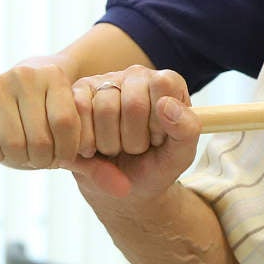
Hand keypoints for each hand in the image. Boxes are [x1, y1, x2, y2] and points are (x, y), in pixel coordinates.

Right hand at [0, 55, 80, 169]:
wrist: (9, 91)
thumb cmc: (44, 109)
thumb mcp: (66, 114)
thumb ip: (78, 133)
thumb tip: (91, 158)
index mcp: (53, 75)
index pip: (65, 122)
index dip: (67, 149)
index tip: (66, 158)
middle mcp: (24, 75)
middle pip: (40, 138)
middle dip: (43, 159)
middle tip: (42, 160)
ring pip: (14, 143)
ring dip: (20, 159)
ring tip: (25, 157)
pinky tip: (2, 152)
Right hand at [65, 66, 199, 202]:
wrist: (121, 187)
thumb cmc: (154, 165)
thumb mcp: (180, 155)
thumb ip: (187, 129)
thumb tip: (166, 104)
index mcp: (167, 83)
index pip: (162, 85)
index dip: (158, 121)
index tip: (158, 138)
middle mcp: (136, 76)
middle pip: (133, 103)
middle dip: (134, 140)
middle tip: (135, 148)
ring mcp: (104, 83)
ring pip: (104, 109)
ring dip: (110, 143)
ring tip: (116, 148)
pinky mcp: (76, 95)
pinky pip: (76, 112)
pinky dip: (86, 142)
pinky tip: (94, 149)